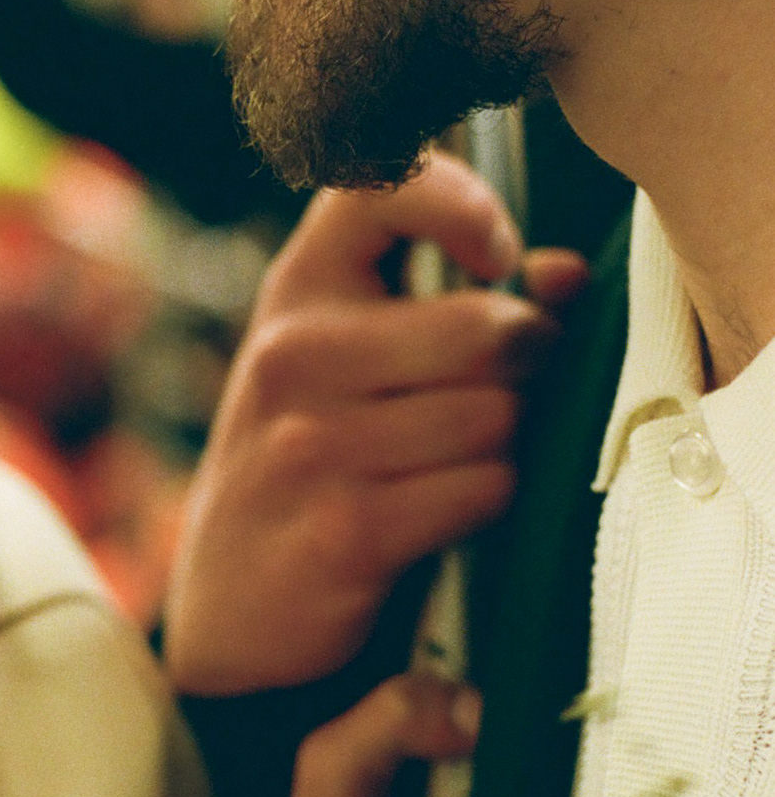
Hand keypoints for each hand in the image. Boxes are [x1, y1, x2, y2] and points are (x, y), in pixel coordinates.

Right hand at [164, 150, 586, 695]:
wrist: (230, 610)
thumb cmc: (313, 466)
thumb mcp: (351, 365)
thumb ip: (453, 303)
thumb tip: (566, 277)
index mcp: (297, 290)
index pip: (377, 186)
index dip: (463, 204)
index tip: (494, 256)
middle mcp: (293, 353)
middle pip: (487, 329)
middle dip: (523, 368)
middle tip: (495, 398)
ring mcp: (313, 442)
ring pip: (495, 417)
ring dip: (501, 448)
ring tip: (450, 466)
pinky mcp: (346, 528)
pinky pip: (482, 490)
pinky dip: (483, 506)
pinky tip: (439, 518)